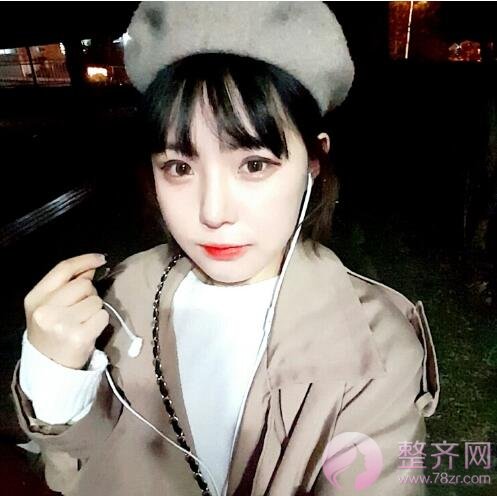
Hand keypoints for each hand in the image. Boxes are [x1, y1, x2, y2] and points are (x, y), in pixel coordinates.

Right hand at [24, 253, 109, 368]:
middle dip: (88, 294)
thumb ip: (67, 284)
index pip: (63, 269)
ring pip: (96, 300)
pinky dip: (101, 322)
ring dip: (95, 309)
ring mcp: (62, 324)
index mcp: (35, 298)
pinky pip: (103, 316)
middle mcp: (46, 310)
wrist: (50, 367)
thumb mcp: (49, 306)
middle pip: (84, 285)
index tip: (100, 258)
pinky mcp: (79, 336)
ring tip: (82, 322)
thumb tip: (91, 266)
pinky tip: (89, 331)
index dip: (84, 260)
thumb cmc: (52, 332)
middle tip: (80, 310)